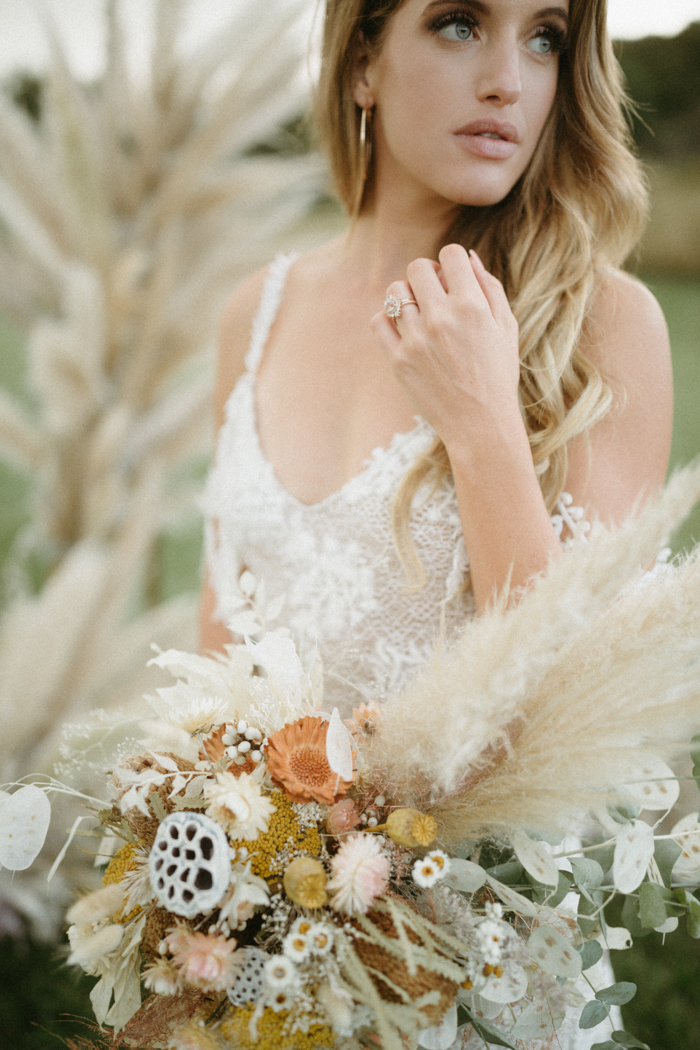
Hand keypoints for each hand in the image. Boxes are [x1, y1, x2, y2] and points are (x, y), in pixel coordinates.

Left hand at [371, 244, 520, 453]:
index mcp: (472, 306)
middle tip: (434, 294)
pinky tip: (403, 329)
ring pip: (395, 292)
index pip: (450, 254)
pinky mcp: (398, 360)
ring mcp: (416, 339)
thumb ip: (490, 288)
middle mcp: (441, 318)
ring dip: (407, 296)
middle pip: (418, 268)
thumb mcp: (506, 329)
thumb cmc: (497, 376)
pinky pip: (379, 321)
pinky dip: (388, 319)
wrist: (480, 425)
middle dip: (426, 275)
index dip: (451, 262)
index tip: (452, 278)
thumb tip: (469, 257)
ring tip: (419, 314)